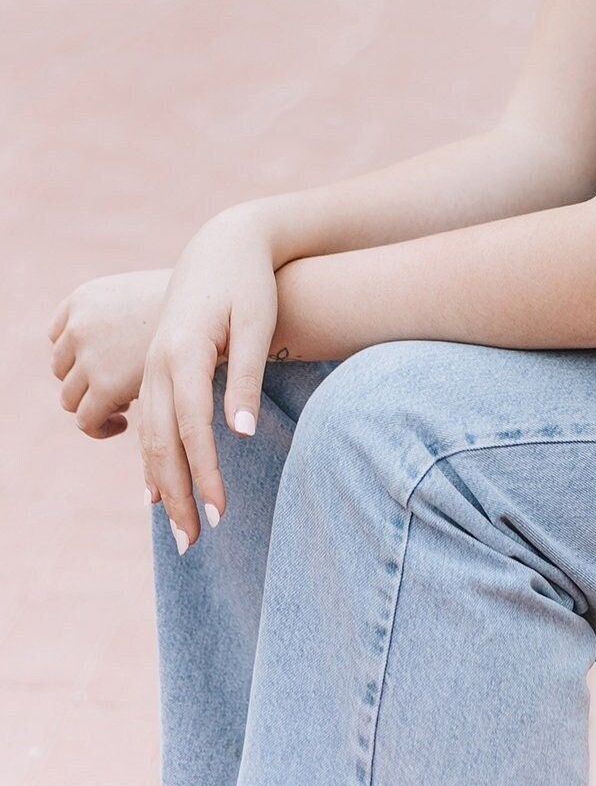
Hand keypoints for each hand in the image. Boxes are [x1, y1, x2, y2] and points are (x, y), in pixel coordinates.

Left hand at [47, 268, 172, 437]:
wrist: (214, 309)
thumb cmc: (187, 302)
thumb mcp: (140, 299)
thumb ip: (114, 320)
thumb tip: (102, 346)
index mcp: (83, 297)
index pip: (59, 335)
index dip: (78, 356)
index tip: (104, 367)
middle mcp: (79, 325)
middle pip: (62, 369)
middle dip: (86, 383)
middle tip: (118, 392)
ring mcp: (89, 356)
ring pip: (70, 398)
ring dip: (93, 405)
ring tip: (125, 407)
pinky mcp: (104, 387)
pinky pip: (86, 420)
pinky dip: (99, 426)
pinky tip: (125, 423)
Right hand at [137, 205, 280, 551]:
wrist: (224, 243)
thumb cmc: (249, 281)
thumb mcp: (256, 322)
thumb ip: (246, 376)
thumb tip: (238, 436)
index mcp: (185, 350)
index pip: (192, 427)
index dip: (205, 474)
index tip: (220, 515)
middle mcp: (159, 361)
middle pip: (161, 441)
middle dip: (177, 494)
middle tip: (193, 542)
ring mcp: (151, 364)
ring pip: (149, 435)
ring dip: (162, 483)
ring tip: (180, 527)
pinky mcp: (155, 365)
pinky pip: (147, 421)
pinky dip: (152, 457)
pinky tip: (158, 489)